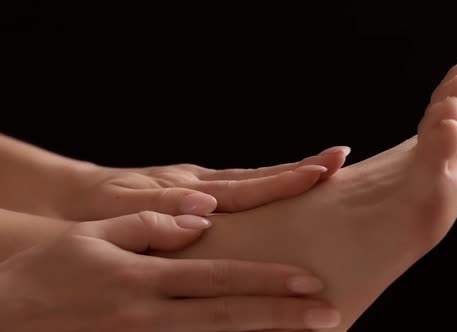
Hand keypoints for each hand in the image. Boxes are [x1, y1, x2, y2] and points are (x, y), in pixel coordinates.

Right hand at [0, 211, 340, 330]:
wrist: (9, 304)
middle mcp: (149, 314)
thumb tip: (202, 218)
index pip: (219, 280)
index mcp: (142, 278)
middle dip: (282, 318)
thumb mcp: (97, 234)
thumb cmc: (54, 261)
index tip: (309, 282)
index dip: (266, 281)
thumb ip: (152, 225)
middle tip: (331, 315)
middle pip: (228, 316)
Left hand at [57, 146, 349, 219]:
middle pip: (260, 178)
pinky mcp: (193, 195)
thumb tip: (205, 209)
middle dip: (301, 170)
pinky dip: (265, 189)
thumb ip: (162, 209)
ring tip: (326, 170)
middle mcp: (201, 185)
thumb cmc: (97, 210)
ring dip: (288, 177)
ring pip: (252, 183)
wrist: (76, 201)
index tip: (324, 169)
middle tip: (340, 159)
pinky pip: (237, 193)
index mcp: (188, 189)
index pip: (248, 186)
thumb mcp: (121, 210)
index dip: (287, 180)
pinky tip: (284, 191)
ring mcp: (199, 187)